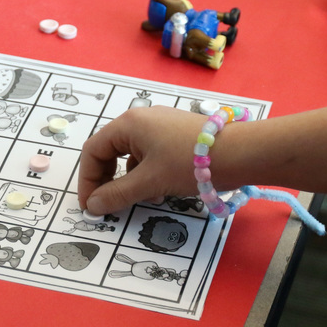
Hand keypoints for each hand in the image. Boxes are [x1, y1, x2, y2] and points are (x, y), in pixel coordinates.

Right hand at [78, 107, 206, 214]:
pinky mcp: (175, 135)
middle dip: (108, 180)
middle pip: (110, 152)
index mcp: (128, 124)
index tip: (91, 205)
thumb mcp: (149, 182)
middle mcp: (140, 120)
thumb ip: (117, 195)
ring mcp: (159, 125)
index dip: (87, 180)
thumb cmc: (188, 162)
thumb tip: (92, 206)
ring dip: (130, 181)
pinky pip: (150, 156)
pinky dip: (149, 175)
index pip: (93, 151)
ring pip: (131, 156)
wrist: (239, 153)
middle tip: (109, 205)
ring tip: (143, 199)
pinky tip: (162, 191)